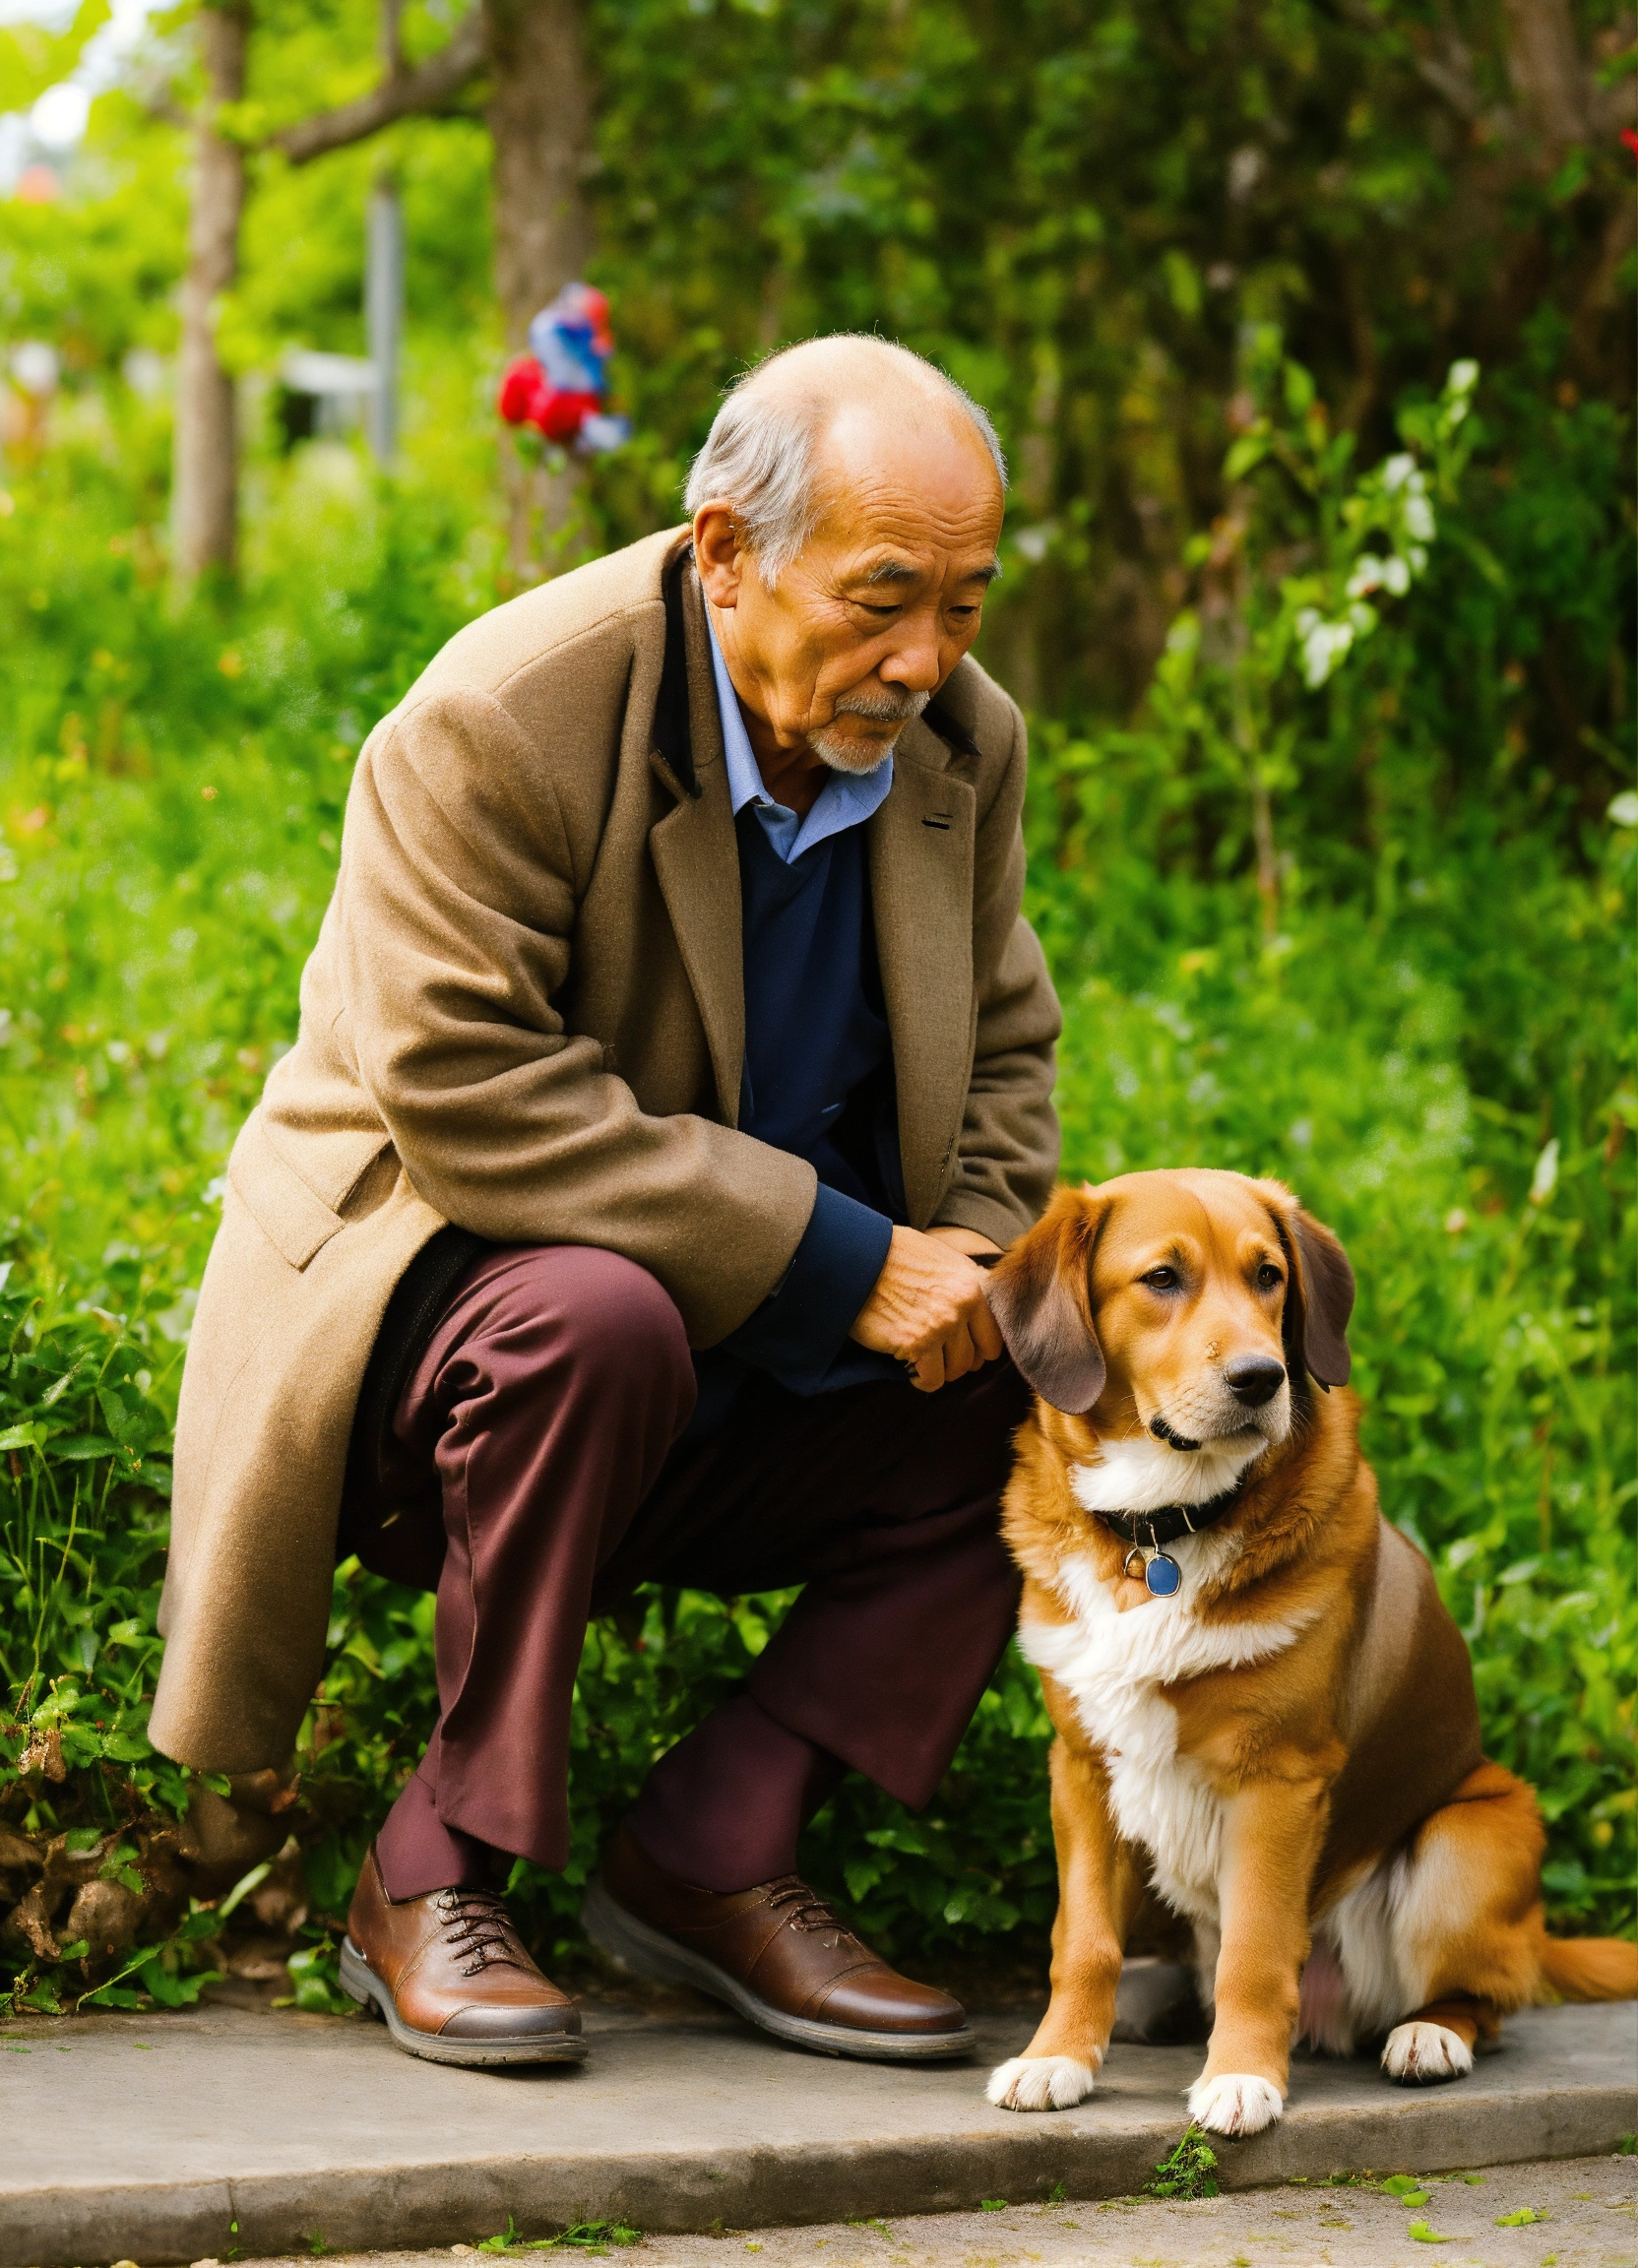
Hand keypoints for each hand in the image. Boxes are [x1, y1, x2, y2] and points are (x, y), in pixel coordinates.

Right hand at [849, 1224, 1004, 1391]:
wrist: (859, 1258)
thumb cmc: (896, 1255)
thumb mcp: (943, 1258)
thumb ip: (967, 1281)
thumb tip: (983, 1302)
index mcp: (972, 1285)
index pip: (994, 1337)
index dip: (978, 1348)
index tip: (961, 1349)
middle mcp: (961, 1307)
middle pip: (974, 1359)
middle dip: (956, 1362)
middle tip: (938, 1357)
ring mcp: (938, 1326)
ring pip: (954, 1372)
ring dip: (939, 1371)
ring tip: (923, 1362)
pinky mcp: (913, 1343)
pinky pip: (931, 1379)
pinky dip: (922, 1380)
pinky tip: (911, 1370)